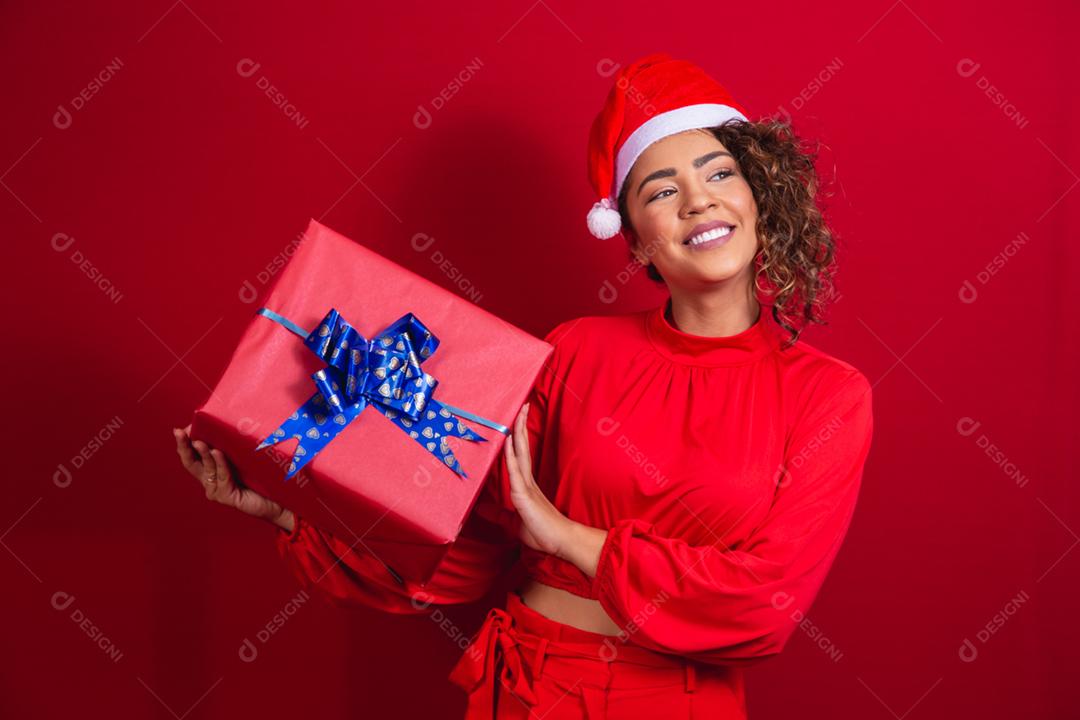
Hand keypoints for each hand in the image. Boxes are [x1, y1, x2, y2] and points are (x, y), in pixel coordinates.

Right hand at [173, 424, 292, 530]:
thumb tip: (232, 416)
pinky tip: (217, 452)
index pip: (193, 455)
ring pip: (207, 468)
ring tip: (200, 441)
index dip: (185, 443)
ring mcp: (217, 490)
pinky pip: (222, 477)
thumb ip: (236, 443)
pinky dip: (220, 463)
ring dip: (202, 453)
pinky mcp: (227, 496)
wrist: (280, 498)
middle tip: (180, 433)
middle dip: (184, 446)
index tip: (180, 430)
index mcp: (212, 469)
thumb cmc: (265, 475)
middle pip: (191, 463)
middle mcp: (211, 480)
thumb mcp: (246, 455)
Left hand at [504, 403, 575, 558]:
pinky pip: (515, 471)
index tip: (517, 419)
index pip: (520, 454)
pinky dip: (510, 455)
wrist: (561, 542)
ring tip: (519, 413)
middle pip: (522, 446)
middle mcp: (527, 480)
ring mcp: (527, 486)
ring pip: (520, 453)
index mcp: (526, 484)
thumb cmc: (542, 532)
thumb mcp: (513, 521)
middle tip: (523, 405)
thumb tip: (482, 510)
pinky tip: (508, 440)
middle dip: (521, 425)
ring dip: (518, 432)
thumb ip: (498, 514)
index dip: (518, 436)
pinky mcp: (524, 496)